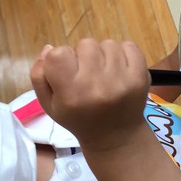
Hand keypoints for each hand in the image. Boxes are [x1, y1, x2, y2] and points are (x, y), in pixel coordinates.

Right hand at [30, 39, 150, 151]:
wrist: (116, 137)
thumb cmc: (78, 118)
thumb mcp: (49, 105)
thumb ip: (40, 76)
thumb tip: (49, 48)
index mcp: (71, 94)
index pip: (58, 54)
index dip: (60, 59)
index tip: (66, 73)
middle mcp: (97, 86)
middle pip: (85, 44)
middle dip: (83, 56)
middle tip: (87, 75)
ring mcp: (122, 80)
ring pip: (107, 44)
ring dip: (103, 55)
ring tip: (104, 74)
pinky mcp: (140, 76)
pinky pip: (129, 45)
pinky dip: (123, 53)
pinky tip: (119, 71)